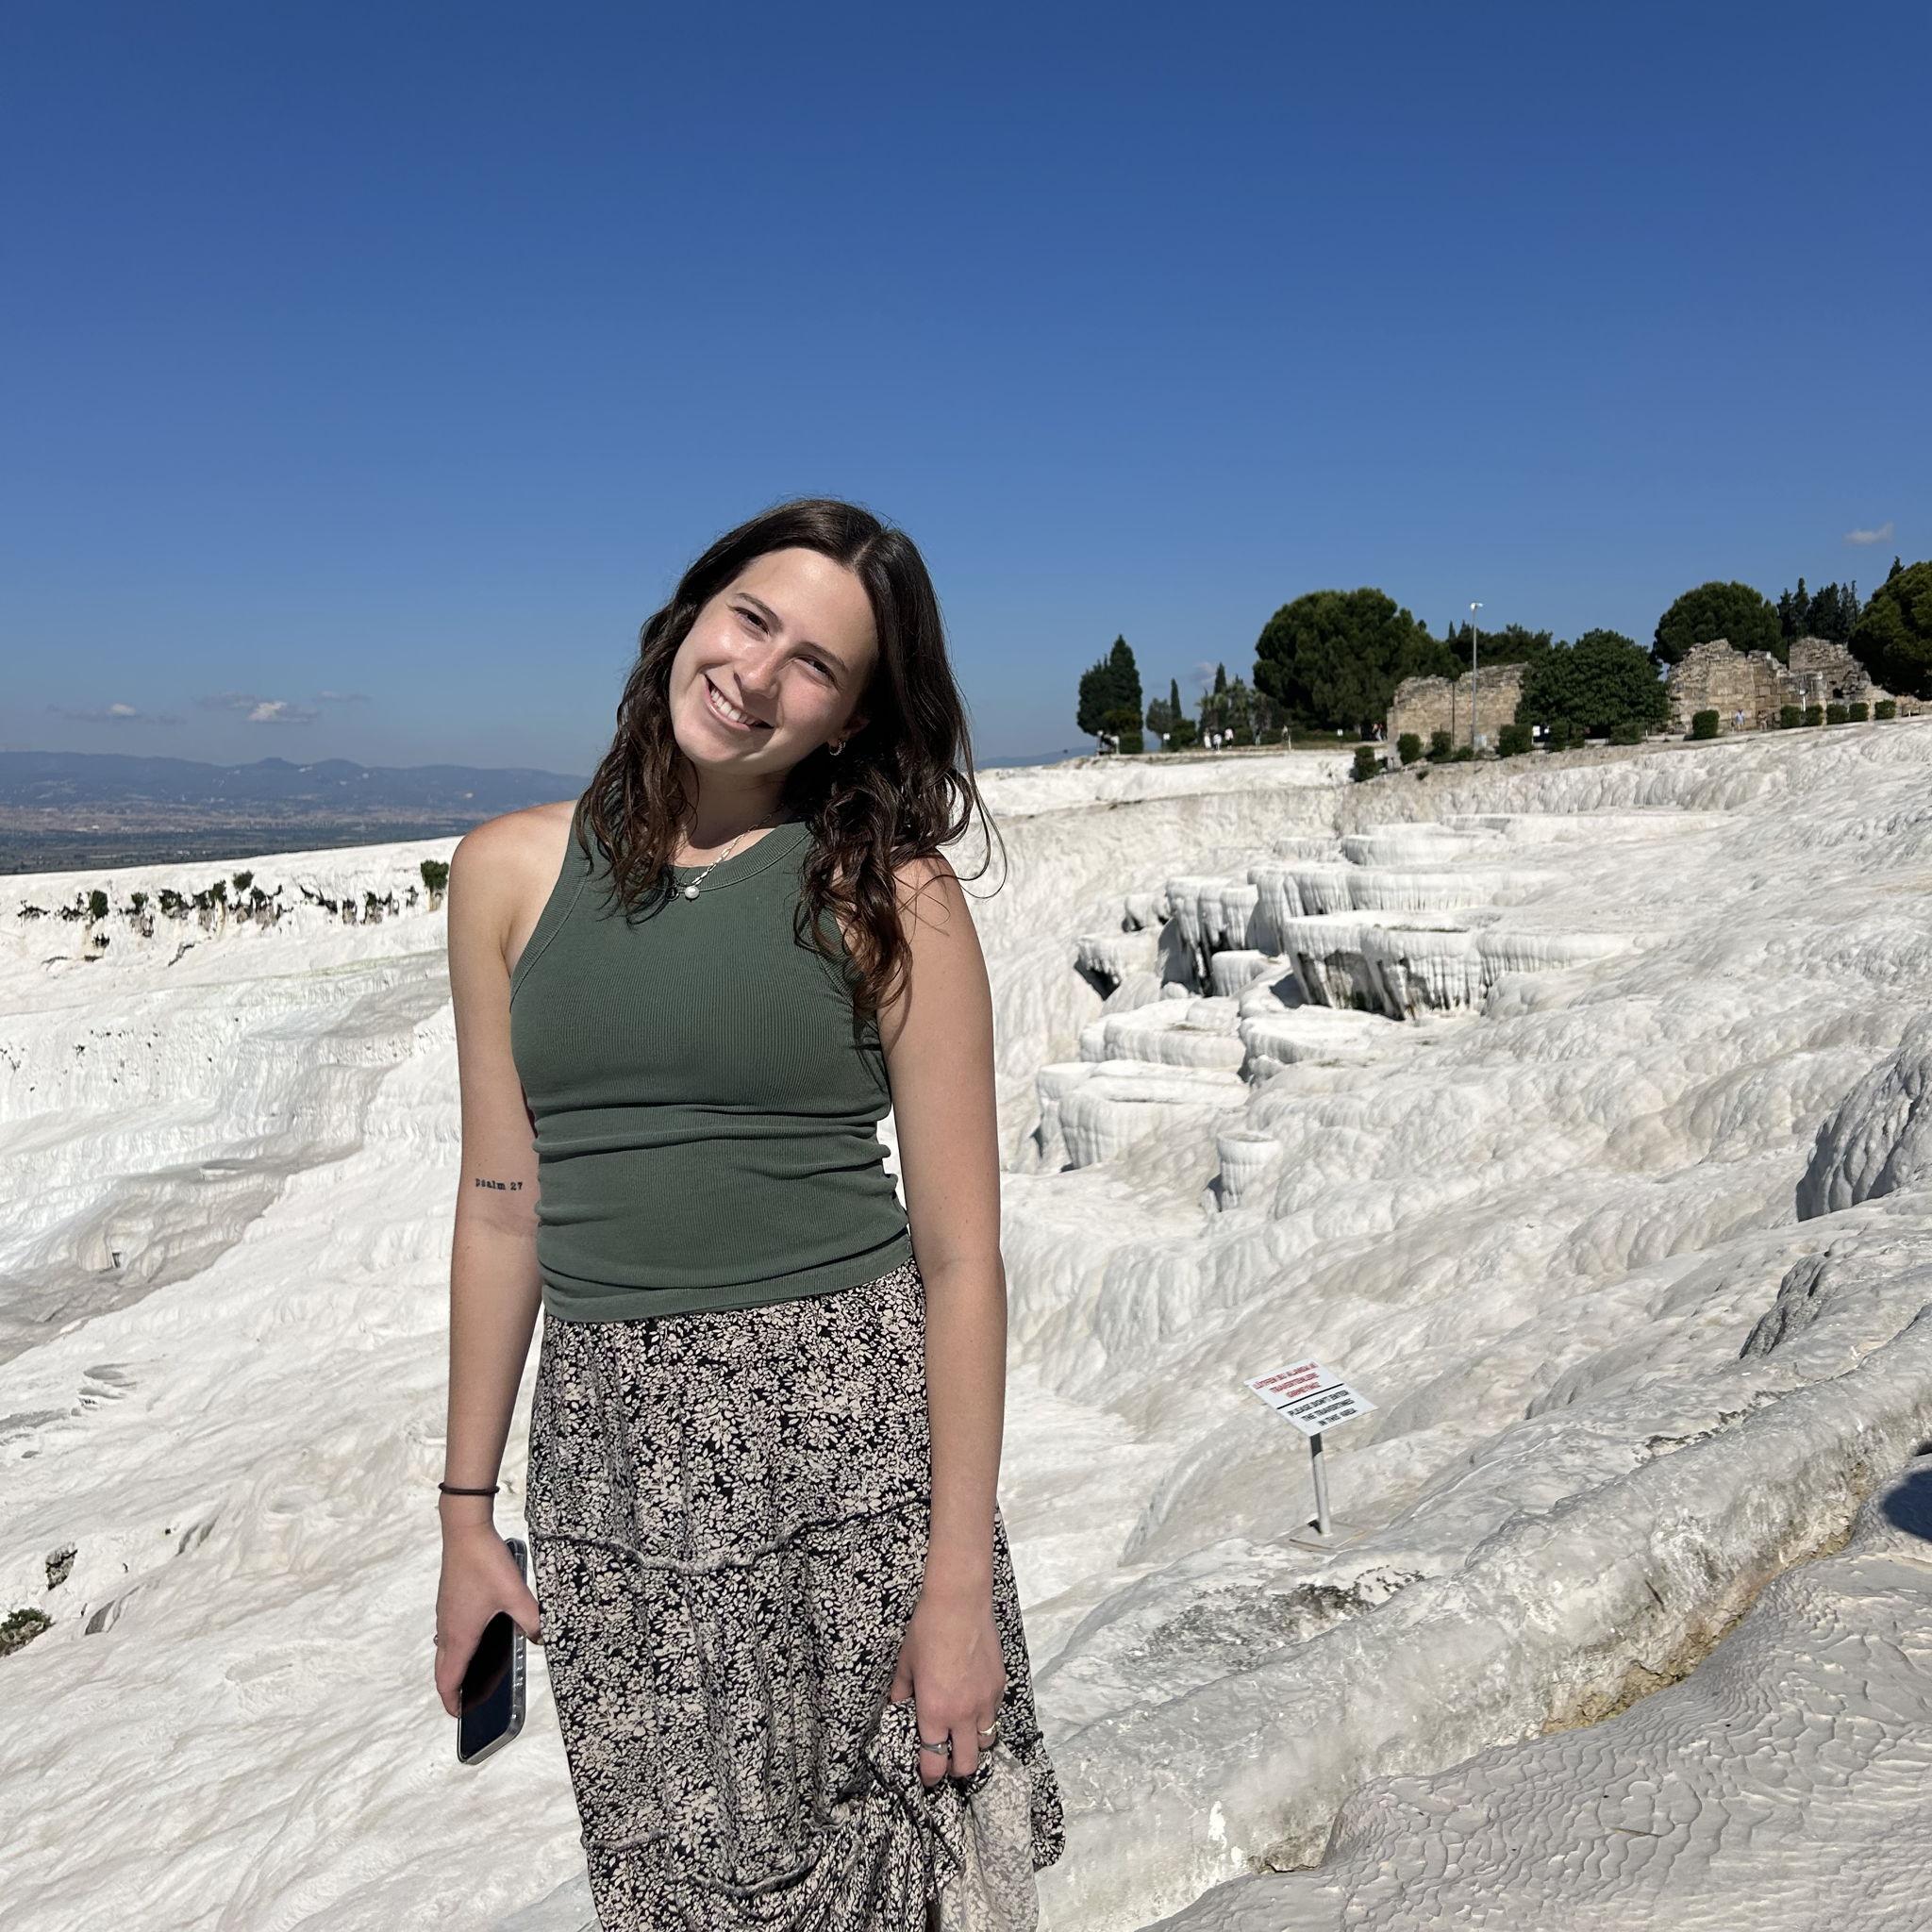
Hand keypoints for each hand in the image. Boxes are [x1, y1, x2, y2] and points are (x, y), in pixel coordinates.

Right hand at [434, 1521, 542, 1716]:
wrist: (464, 1531)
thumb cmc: (484, 1562)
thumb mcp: (515, 1594)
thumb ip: (531, 1619)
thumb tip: (541, 1639)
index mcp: (460, 1635)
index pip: (447, 1680)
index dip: (451, 1702)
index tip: (459, 1716)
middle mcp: (448, 1628)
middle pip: (442, 1670)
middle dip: (452, 1689)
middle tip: (466, 1701)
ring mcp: (446, 1614)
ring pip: (444, 1651)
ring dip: (454, 1667)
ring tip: (473, 1674)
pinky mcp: (449, 1601)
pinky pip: (449, 1633)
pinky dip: (457, 1646)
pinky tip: (478, 1637)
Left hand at [887, 1585, 1007, 1785]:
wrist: (959, 1604)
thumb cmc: (927, 1631)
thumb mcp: (905, 1664)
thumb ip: (901, 1692)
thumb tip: (898, 1707)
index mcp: (934, 1712)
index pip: (935, 1762)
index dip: (930, 1776)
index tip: (927, 1777)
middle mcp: (963, 1714)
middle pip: (967, 1764)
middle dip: (956, 1770)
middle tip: (947, 1761)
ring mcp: (985, 1701)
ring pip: (986, 1742)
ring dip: (974, 1744)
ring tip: (964, 1734)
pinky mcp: (1000, 1685)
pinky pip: (995, 1713)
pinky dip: (985, 1716)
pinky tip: (975, 1702)